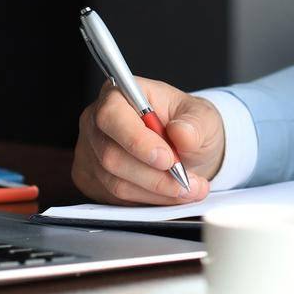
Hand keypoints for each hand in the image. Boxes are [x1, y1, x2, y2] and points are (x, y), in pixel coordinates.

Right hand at [71, 77, 222, 204]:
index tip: (167, 158)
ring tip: (186, 189)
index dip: (137, 140)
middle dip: (153, 175)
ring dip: (155, 191)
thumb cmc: (186, 125)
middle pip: (111, 155)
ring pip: (115, 182)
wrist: (184, 149)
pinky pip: (115, 198)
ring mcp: (90, 152)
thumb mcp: (202, 117)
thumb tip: (182, 133)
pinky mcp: (93, 179)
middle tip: (185, 181)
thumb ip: (195, 123)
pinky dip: (147, 200)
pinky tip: (168, 193)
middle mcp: (96, 122)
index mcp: (118, 94)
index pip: (112, 115)